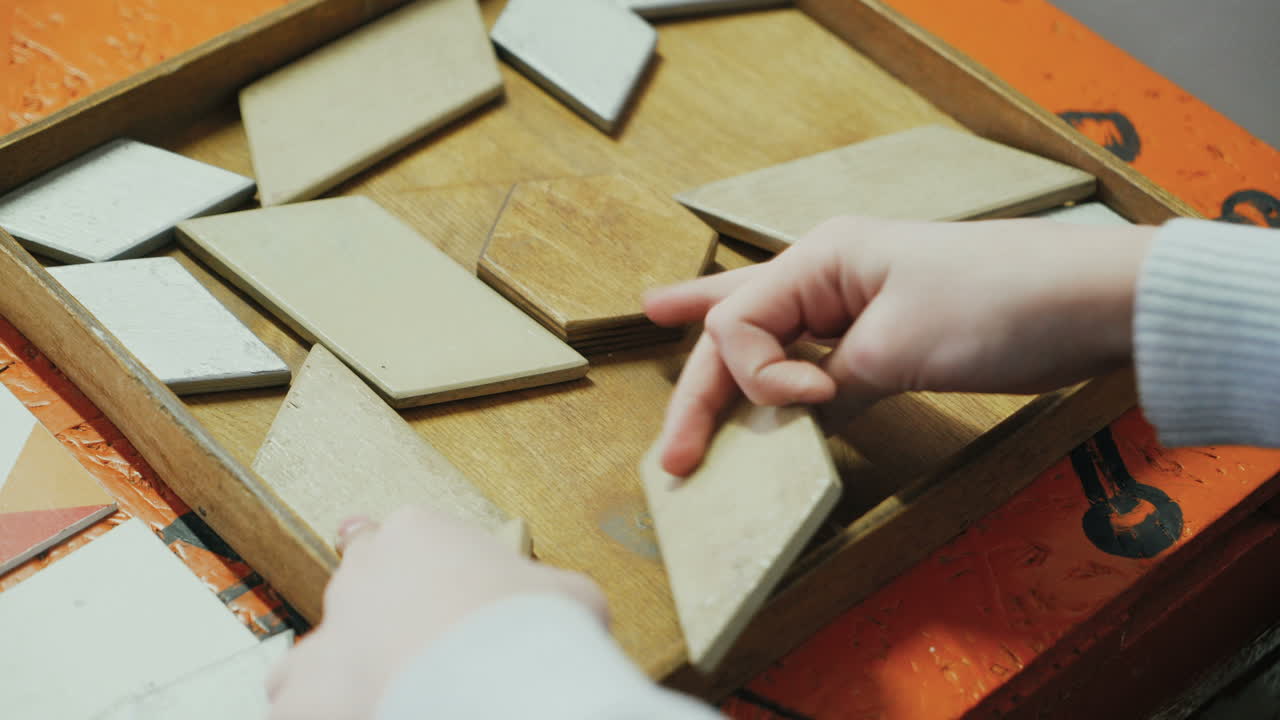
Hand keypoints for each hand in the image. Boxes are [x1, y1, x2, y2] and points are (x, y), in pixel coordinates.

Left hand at [267, 507, 605, 719]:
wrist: (493, 682)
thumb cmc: (534, 631)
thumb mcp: (569, 595)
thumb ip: (550, 591)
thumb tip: (567, 607)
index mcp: (420, 536)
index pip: (410, 537)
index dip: (433, 570)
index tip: (449, 595)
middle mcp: (364, 574)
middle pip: (360, 577)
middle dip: (384, 605)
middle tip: (413, 638)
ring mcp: (330, 631)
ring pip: (320, 641)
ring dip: (341, 661)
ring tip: (373, 684)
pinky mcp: (305, 692)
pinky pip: (296, 697)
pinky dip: (319, 708)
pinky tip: (350, 712)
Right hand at [644, 216, 1154, 476]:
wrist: (1096, 301)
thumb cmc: (1001, 304)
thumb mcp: (901, 346)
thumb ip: (834, 382)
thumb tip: (798, 413)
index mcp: (823, 258)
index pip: (740, 321)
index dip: (756, 375)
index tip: (812, 401)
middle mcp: (829, 273)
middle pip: (739, 330)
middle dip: (701, 391)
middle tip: (671, 454)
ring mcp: (857, 301)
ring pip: (767, 333)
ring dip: (724, 367)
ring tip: (666, 347)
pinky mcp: (887, 332)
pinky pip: (812, 353)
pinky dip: (779, 375)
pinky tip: (753, 372)